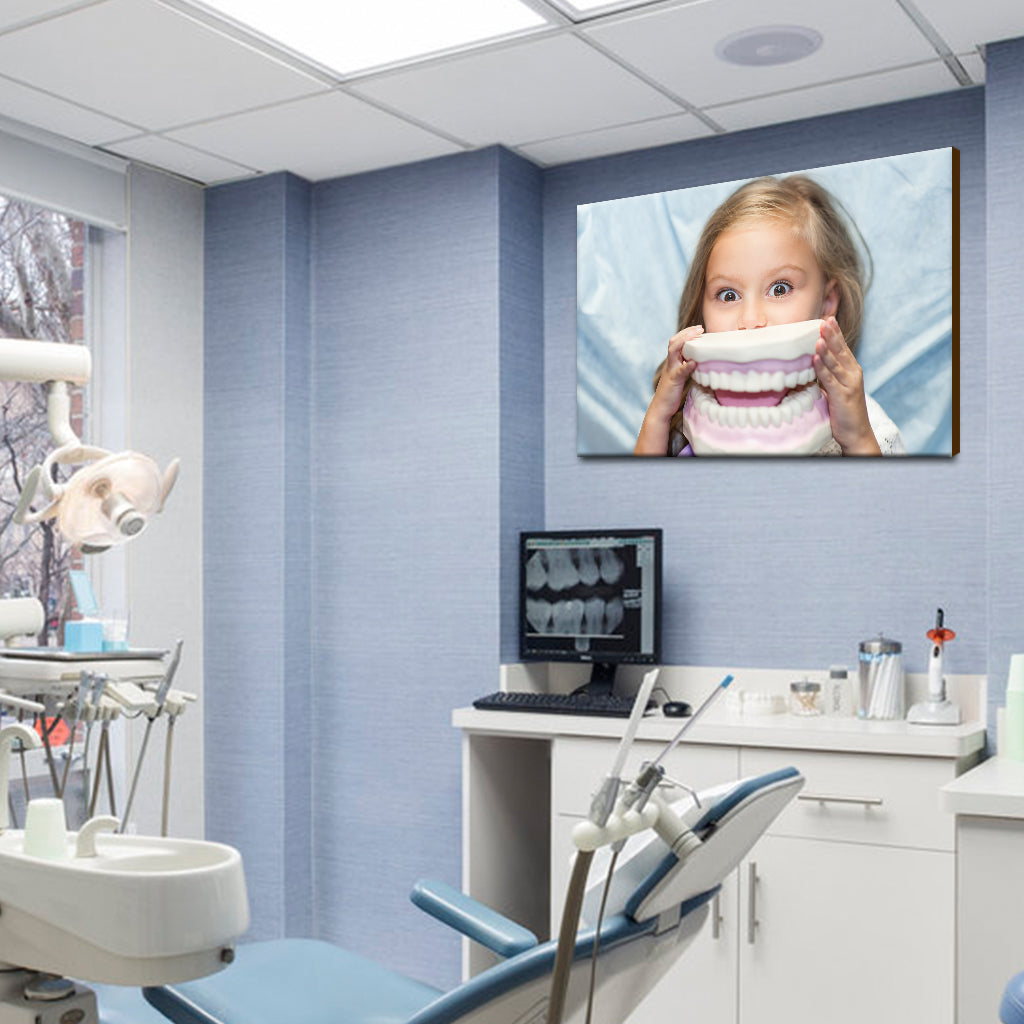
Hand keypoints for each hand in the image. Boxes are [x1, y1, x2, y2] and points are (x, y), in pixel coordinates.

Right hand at [634, 325, 702, 454]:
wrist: (661, 408)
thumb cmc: (672, 393)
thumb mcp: (681, 377)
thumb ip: (687, 367)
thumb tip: (700, 361)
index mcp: (672, 362)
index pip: (676, 342)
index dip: (686, 333)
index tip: (699, 328)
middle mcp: (670, 364)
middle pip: (674, 342)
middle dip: (686, 333)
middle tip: (699, 328)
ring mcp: (671, 372)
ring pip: (674, 351)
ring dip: (685, 341)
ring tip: (696, 336)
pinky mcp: (673, 381)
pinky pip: (680, 371)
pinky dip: (687, 366)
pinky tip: (694, 362)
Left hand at [812, 317, 880, 455]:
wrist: (857, 433)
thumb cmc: (844, 412)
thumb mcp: (835, 390)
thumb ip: (826, 377)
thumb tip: (811, 367)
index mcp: (852, 371)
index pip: (843, 348)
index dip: (835, 334)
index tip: (827, 319)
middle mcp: (853, 374)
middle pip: (841, 351)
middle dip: (831, 335)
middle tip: (824, 320)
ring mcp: (849, 384)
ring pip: (835, 363)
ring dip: (826, 349)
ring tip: (818, 336)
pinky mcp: (842, 395)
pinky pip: (829, 379)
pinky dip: (822, 368)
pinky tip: (815, 359)